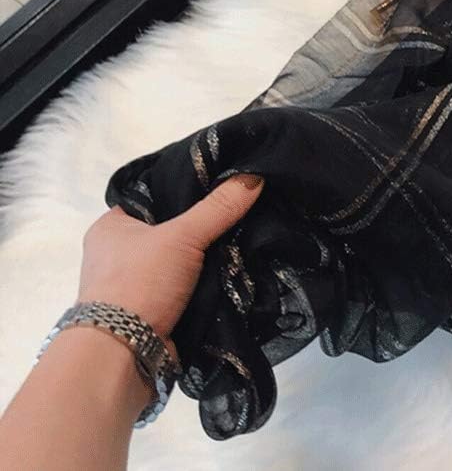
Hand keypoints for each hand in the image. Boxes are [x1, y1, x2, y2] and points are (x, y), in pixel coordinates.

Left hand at [77, 174, 263, 341]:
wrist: (122, 357)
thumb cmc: (140, 283)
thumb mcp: (183, 236)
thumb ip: (219, 207)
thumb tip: (255, 176)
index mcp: (113, 225)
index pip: (156, 193)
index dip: (190, 186)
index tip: (226, 179)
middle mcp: (120, 252)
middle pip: (173, 226)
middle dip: (205, 223)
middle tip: (243, 206)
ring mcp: (136, 283)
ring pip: (183, 258)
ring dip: (208, 255)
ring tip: (248, 233)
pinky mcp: (153, 310)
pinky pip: (187, 285)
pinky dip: (207, 280)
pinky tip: (237, 267)